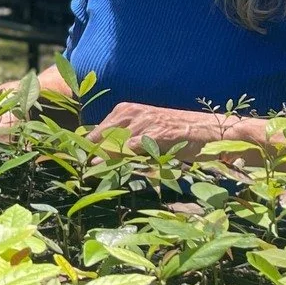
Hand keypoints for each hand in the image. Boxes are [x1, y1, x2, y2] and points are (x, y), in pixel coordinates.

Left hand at [86, 103, 239, 163]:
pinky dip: (118, 159)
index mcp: (126, 110)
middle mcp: (132, 112)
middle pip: (100, 135)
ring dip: (100, 159)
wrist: (213, 131)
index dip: (85, 147)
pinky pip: (132, 148)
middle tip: (77, 170)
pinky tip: (106, 168)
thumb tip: (103, 158)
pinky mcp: (158, 133)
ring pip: (113, 142)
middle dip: (88, 153)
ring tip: (86, 173)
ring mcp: (145, 121)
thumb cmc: (180, 135)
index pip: (97, 129)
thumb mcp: (148, 136)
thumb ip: (127, 144)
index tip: (72, 161)